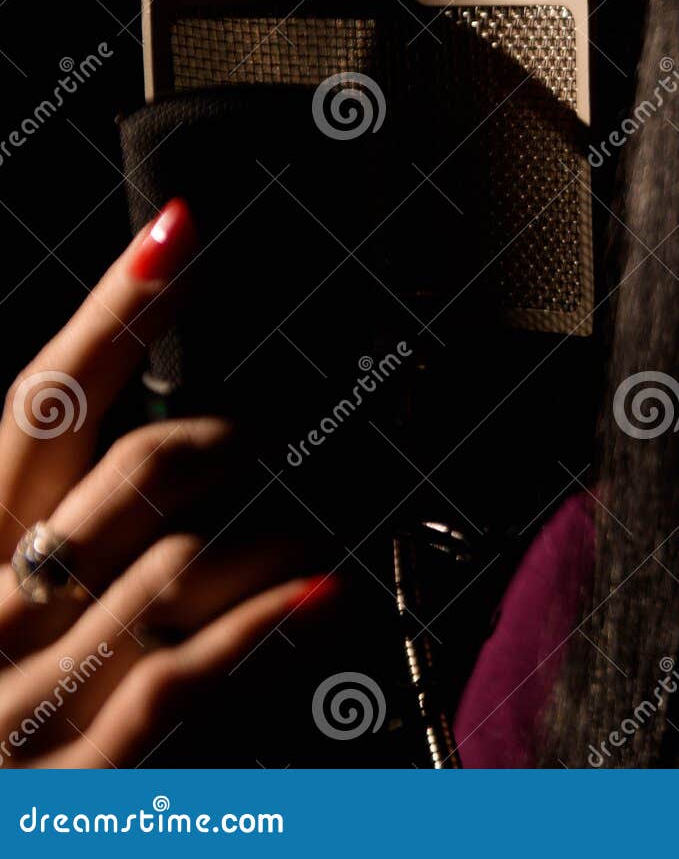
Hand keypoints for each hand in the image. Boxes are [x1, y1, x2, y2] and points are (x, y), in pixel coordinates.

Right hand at [0, 200, 332, 766]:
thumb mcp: (3, 595)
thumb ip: (71, 520)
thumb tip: (171, 434)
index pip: (39, 402)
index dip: (111, 308)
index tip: (179, 228)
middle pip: (128, 472)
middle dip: (220, 438)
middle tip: (266, 441)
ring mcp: (23, 693)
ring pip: (176, 566)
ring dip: (269, 535)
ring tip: (313, 532)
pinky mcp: (71, 776)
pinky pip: (177, 677)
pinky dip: (259, 626)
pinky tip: (321, 590)